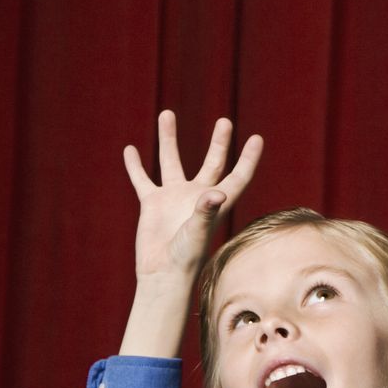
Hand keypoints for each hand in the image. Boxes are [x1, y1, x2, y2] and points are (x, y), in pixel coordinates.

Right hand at [122, 112, 262, 289]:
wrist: (163, 274)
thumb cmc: (186, 257)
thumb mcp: (198, 231)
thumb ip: (206, 211)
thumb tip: (215, 192)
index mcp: (216, 201)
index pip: (238, 175)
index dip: (249, 158)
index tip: (257, 138)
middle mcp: (197, 195)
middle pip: (212, 162)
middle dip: (219, 142)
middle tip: (225, 121)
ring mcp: (174, 198)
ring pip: (171, 161)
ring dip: (169, 138)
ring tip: (166, 114)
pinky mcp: (152, 204)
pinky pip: (143, 179)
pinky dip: (136, 166)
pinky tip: (130, 150)